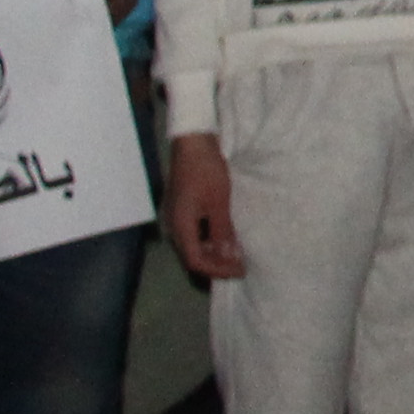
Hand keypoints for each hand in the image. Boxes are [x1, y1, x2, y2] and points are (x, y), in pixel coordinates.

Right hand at [165, 133, 244, 278]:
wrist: (193, 142)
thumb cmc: (206, 170)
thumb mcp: (218, 202)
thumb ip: (222, 231)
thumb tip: (229, 257)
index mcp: (179, 227)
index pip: (195, 261)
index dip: (218, 270)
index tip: (240, 270)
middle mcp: (173, 226)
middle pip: (192, 257)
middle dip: (216, 265)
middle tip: (239, 266)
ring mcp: (175, 218)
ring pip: (193, 246)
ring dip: (213, 254)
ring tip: (235, 255)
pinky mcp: (181, 210)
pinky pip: (194, 234)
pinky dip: (209, 240)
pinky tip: (225, 237)